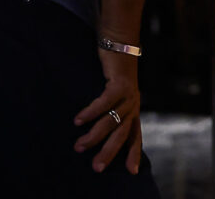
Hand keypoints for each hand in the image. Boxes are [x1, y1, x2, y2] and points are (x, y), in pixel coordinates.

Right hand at [73, 47, 142, 173]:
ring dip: (94, 135)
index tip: (132, 172)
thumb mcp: (116, 94)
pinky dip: (91, 112)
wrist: (120, 42)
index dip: (133, 153)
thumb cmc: (113, 71)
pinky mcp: (119, 83)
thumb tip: (98, 131)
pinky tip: (78, 120)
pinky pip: (105, 102)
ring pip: (112, 120)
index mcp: (133, 109)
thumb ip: (111, 110)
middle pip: (123, 133)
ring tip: (80, 146)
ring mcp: (128, 94)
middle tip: (96, 167)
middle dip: (110, 152)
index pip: (135, 135)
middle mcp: (133, 103)